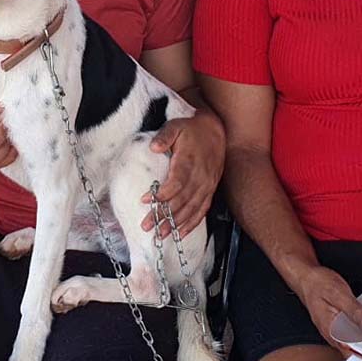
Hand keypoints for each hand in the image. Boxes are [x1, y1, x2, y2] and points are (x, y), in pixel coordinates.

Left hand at [139, 111, 224, 237]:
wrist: (215, 130)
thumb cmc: (191, 129)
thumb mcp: (176, 126)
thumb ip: (165, 136)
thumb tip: (154, 147)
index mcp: (189, 161)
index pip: (177, 182)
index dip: (162, 194)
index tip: (146, 199)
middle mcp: (200, 176)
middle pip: (182, 201)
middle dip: (164, 215)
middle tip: (147, 226)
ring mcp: (207, 185)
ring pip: (191, 209)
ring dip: (175, 224)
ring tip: (160, 234)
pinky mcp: (210, 190)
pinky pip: (202, 210)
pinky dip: (191, 224)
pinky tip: (180, 233)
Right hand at [293, 265, 361, 354]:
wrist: (306, 278)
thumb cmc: (319, 284)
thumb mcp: (339, 294)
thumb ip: (355, 311)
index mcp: (332, 331)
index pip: (352, 352)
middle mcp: (332, 335)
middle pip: (354, 352)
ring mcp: (334, 331)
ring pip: (353, 345)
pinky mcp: (337, 326)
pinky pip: (351, 336)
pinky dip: (361, 335)